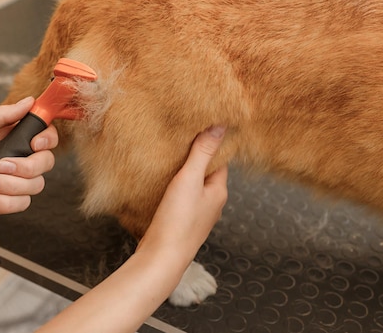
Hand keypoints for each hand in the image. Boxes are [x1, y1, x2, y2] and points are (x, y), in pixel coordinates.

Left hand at [0, 97, 57, 229]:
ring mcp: (10, 182)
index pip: (43, 134)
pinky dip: (1, 203)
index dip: (47, 138)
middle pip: (45, 161)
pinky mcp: (5, 203)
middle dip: (26, 167)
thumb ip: (1, 115)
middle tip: (0, 166)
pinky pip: (21, 204)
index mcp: (6, 137)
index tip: (35, 143)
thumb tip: (29, 101)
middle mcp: (13, 158)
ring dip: (8, 187)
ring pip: (35, 185)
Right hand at [138, 126, 227, 263]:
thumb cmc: (178, 219)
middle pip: (207, 174)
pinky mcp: (182, 223)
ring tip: (171, 159)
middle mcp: (212, 204)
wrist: (162, 257)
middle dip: (196, 159)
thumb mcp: (190, 179)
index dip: (211, 145)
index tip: (201, 129)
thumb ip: (203, 152)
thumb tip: (221, 126)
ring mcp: (198, 215)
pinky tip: (163, 184)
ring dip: (185, 175)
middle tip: (182, 141)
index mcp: (219, 192)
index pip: (220, 161)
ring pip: (194, 188)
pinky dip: (176, 189)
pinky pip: (183, 199)